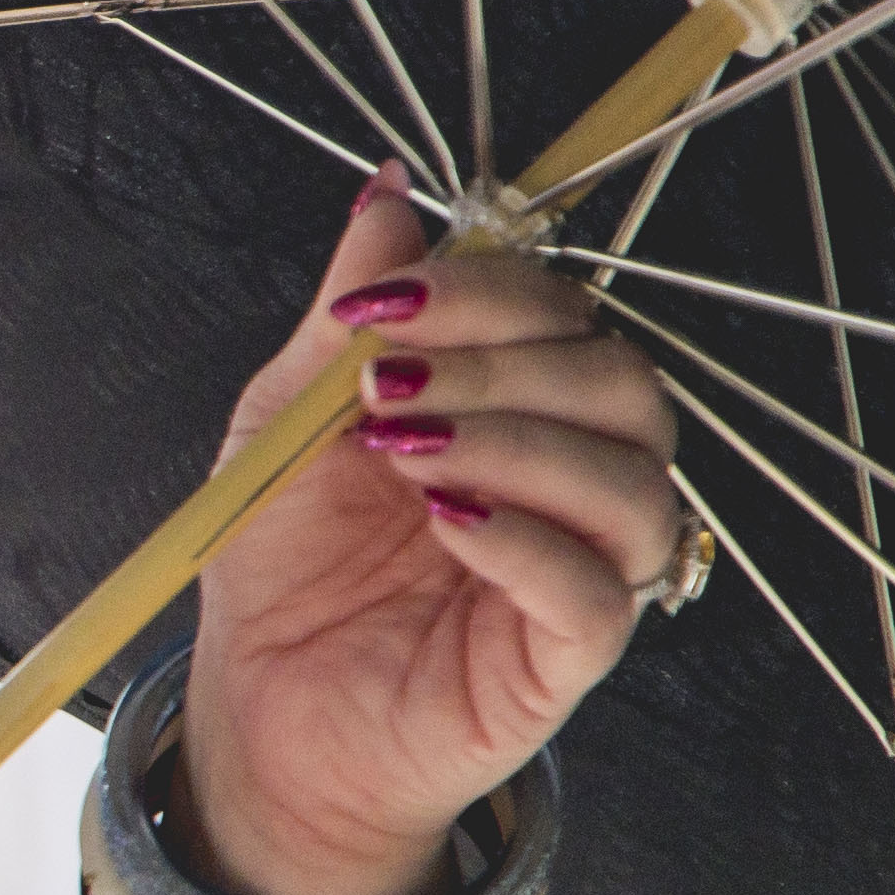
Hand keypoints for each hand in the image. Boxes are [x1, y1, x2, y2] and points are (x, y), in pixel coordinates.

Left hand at [184, 173, 677, 894]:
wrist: (262, 701)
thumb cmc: (290, 560)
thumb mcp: (292, 413)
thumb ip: (348, 310)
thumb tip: (386, 193)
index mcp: (522, 406)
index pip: (565, 317)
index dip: (487, 294)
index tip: (379, 308)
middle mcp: (574, 478)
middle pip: (619, 386)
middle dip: (502, 365)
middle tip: (385, 388)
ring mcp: (585, 567)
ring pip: (632, 483)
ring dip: (518, 445)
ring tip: (405, 455)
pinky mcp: (569, 657)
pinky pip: (600, 591)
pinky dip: (525, 541)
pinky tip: (445, 523)